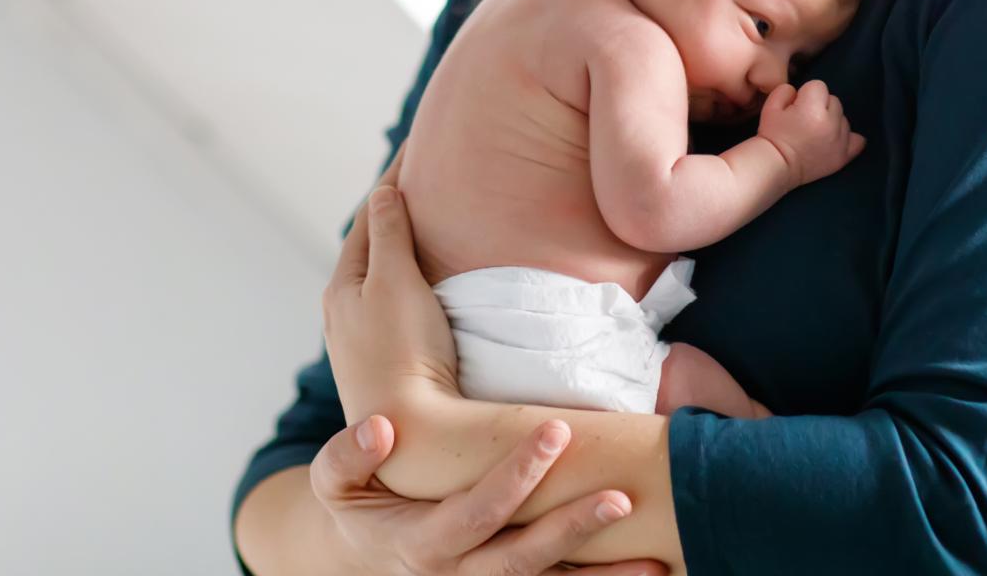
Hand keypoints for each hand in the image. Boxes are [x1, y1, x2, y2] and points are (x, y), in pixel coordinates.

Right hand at [310, 414, 666, 574]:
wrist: (360, 559)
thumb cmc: (358, 507)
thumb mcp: (333, 483)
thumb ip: (348, 455)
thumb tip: (381, 426)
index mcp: (420, 544)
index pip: (475, 512)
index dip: (515, 476)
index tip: (555, 432)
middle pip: (521, 560)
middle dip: (571, 528)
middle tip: (620, 495)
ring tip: (653, 562)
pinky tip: (646, 575)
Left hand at [322, 147, 460, 423]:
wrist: (411, 432)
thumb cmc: (403, 352)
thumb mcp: (394, 281)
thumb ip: (388, 233)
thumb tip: (382, 192)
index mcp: (342, 285)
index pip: (368, 217)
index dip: (392, 182)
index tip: (415, 149)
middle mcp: (344, 310)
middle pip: (370, 245)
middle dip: (392, 212)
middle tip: (422, 180)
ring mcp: (363, 338)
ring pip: (382, 276)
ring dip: (401, 245)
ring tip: (428, 223)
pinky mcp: (386, 360)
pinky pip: (395, 300)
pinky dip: (410, 276)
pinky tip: (430, 281)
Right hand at [756, 81, 865, 185]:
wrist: (776, 166)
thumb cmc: (772, 135)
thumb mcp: (770, 106)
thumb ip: (786, 90)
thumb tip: (799, 92)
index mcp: (812, 109)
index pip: (818, 86)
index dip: (805, 95)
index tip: (795, 107)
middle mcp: (831, 123)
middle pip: (833, 100)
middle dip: (820, 106)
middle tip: (804, 121)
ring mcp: (840, 140)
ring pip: (843, 118)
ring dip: (832, 121)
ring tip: (815, 132)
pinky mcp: (844, 156)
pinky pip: (858, 140)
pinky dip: (848, 138)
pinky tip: (835, 139)